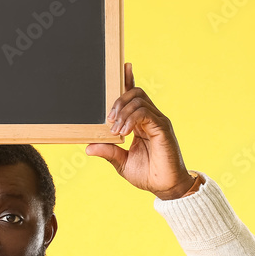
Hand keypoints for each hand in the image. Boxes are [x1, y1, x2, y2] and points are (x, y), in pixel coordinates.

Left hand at [86, 62, 195, 199]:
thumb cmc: (148, 175)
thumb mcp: (122, 162)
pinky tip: (124, 131)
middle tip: (108, 118)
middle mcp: (151, 118)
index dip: (128, 81)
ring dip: (122, 111)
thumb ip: (108, 151)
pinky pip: (145, 113)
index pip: (134, 96)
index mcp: (142, 123)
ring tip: (115, 129)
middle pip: (135, 93)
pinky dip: (131, 119)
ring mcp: (158, 121)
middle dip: (118, 99)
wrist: (166, 188)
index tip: (122, 68)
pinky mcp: (162, 128)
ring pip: (139, 100)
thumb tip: (88, 147)